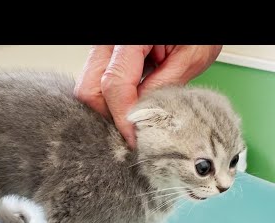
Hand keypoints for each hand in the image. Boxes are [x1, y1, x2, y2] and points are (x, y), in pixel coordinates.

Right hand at [74, 45, 222, 148]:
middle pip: (90, 90)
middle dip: (109, 115)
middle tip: (132, 131)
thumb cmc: (195, 31)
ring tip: (133, 115)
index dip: (122, 117)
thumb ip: (164, 86)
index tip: (134, 138)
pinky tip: (129, 103)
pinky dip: (110, 99)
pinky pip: (96, 84)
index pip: (113, 85)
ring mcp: (104, 49)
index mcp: (130, 38)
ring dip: (109, 107)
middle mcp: (109, 42)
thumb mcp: (191, 55)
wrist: (193, 22)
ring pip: (89, 89)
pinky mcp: (105, 58)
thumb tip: (143, 118)